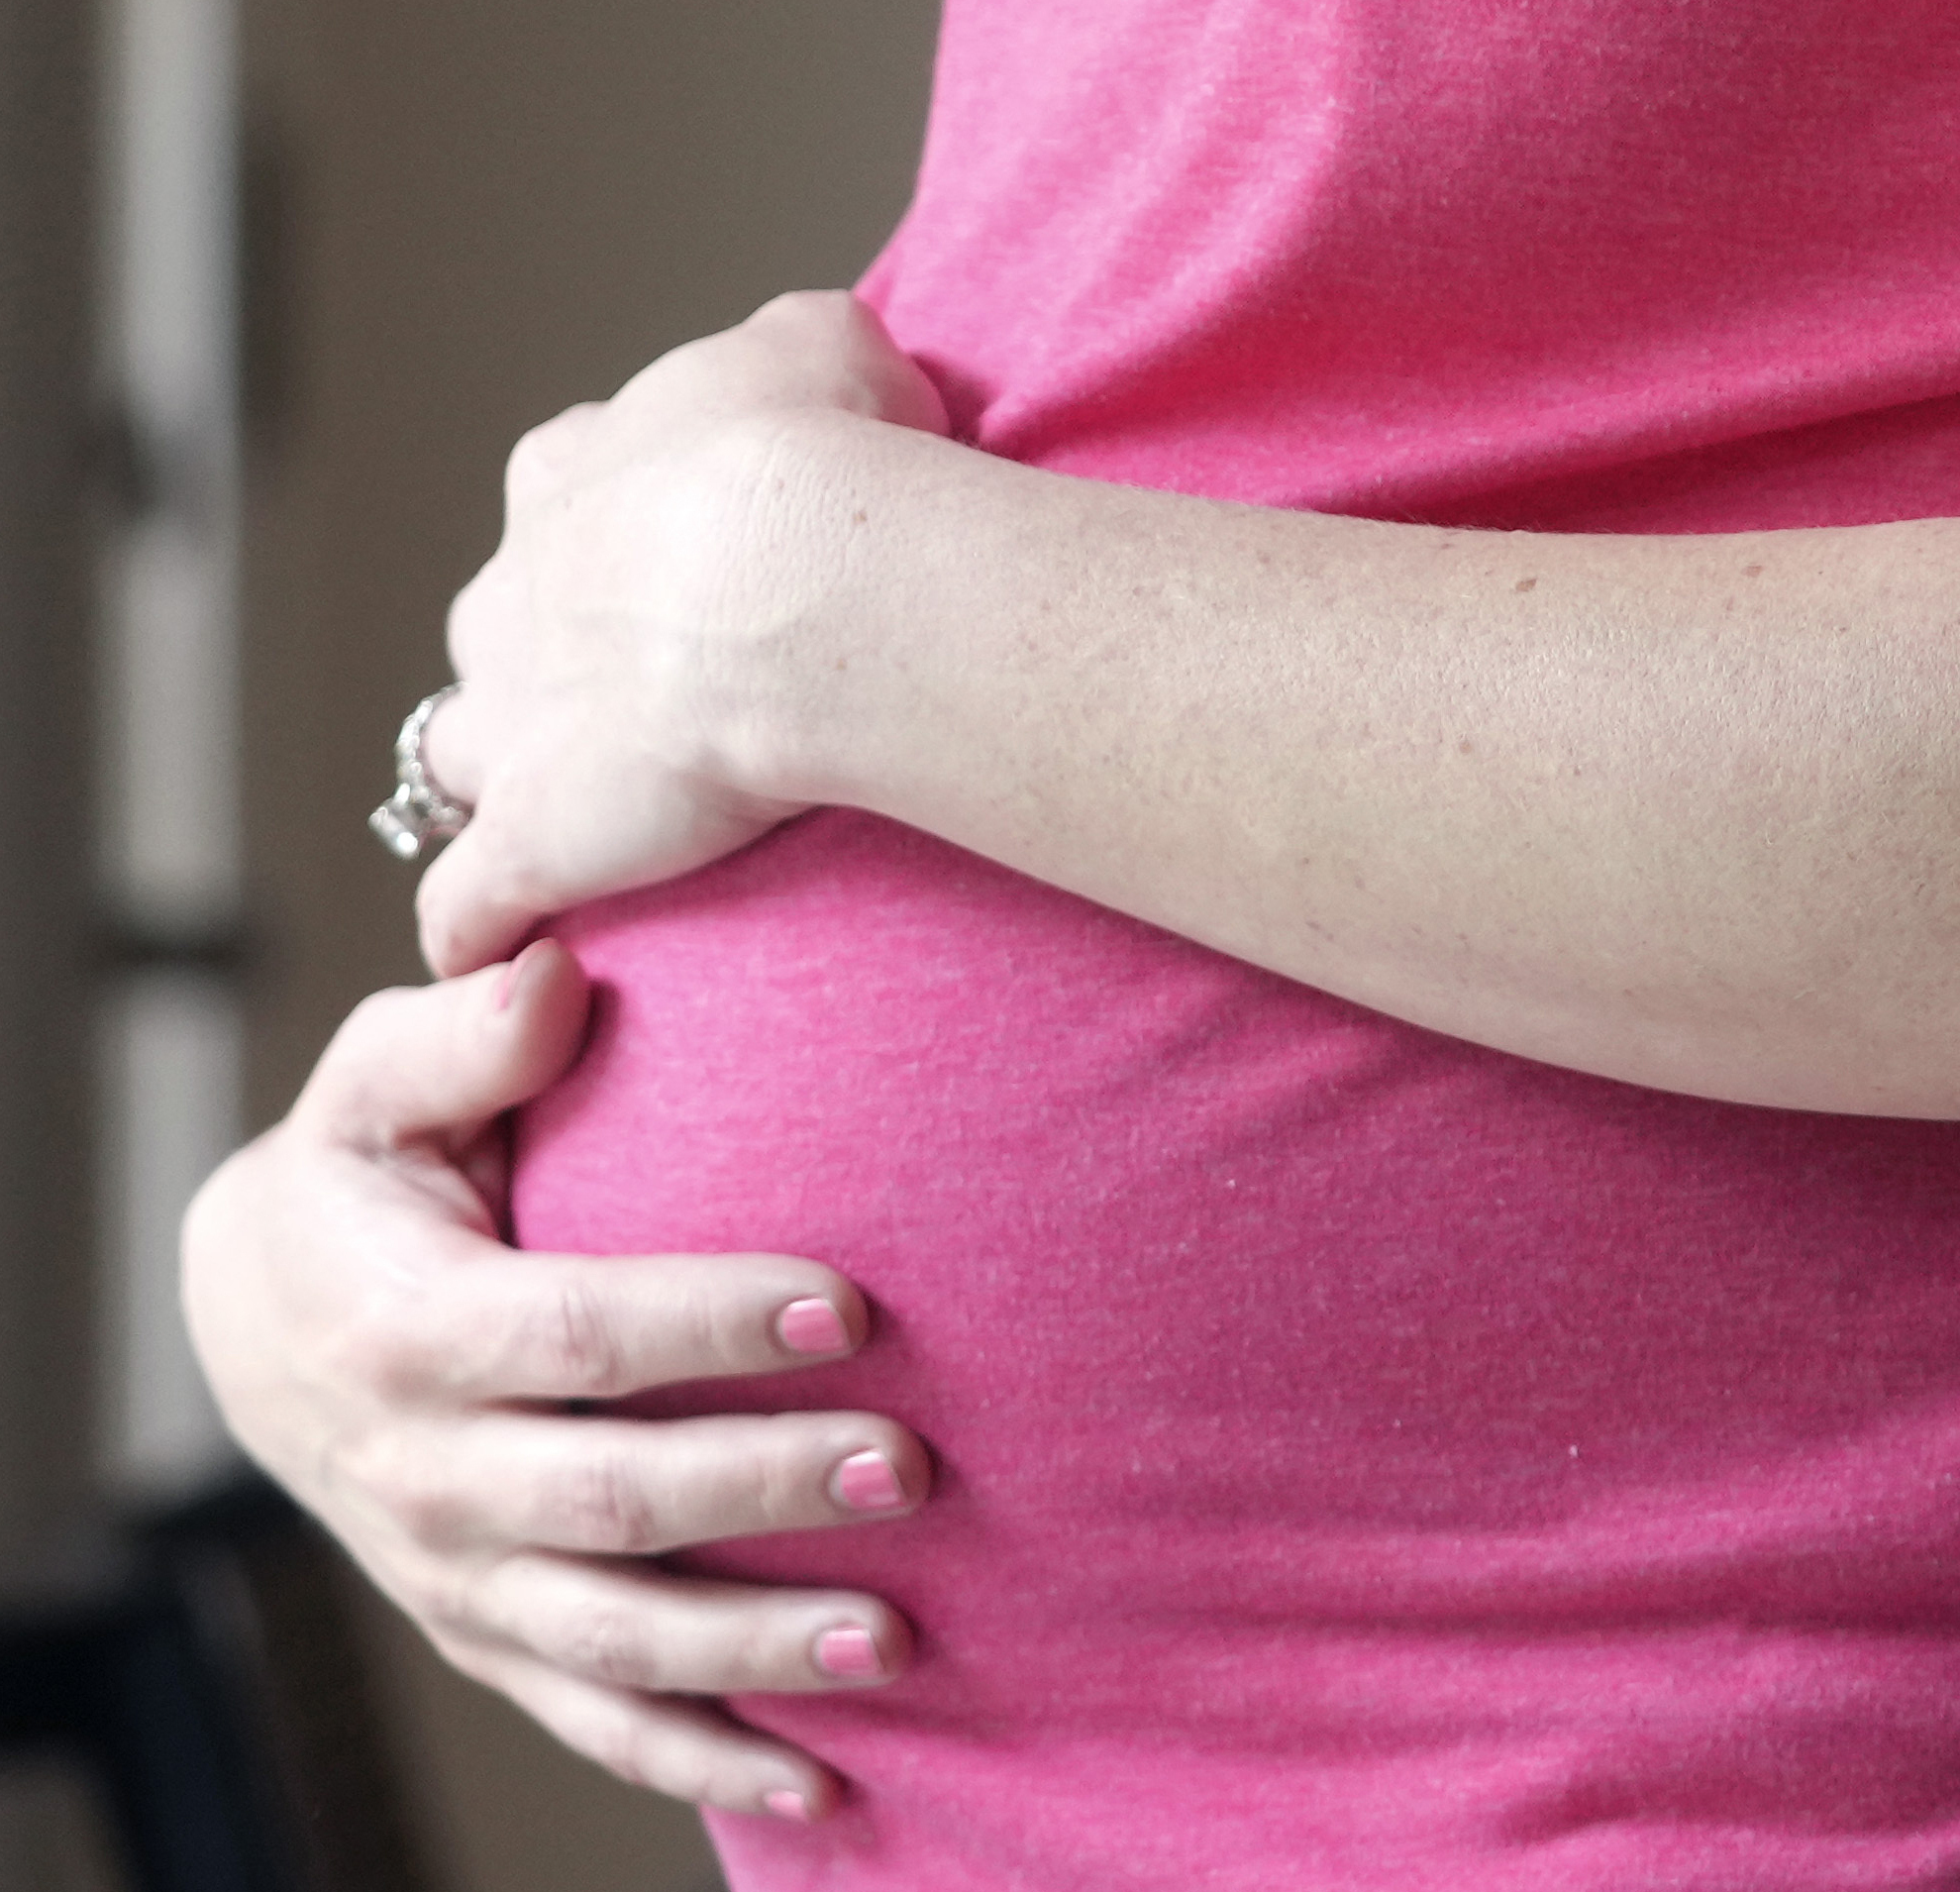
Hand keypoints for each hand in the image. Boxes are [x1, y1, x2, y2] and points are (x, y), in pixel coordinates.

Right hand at [182, 942, 932, 1818]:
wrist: (256, 1323)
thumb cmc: (358, 1181)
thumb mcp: (372, 1088)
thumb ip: (460, 1032)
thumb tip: (556, 972)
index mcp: (406, 1328)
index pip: (574, 1334)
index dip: (709, 1325)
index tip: (852, 1305)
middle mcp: (425, 1473)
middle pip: (609, 1500)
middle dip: (763, 1488)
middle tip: (910, 1465)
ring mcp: (455, 1575)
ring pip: (612, 1637)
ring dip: (757, 1649)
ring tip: (896, 1637)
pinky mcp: (487, 1636)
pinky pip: (593, 1720)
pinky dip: (701, 1761)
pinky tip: (821, 1780)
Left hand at [416, 290, 948, 975]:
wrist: (794, 576)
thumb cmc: (823, 456)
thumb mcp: (828, 346)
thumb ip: (806, 352)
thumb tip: (830, 366)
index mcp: (570, 477)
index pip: (560, 497)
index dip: (622, 536)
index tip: (694, 563)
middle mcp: (513, 596)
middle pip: (501, 632)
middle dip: (556, 665)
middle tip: (664, 698)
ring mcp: (509, 724)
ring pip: (465, 762)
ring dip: (512, 792)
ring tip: (591, 836)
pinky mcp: (527, 842)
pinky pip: (470, 909)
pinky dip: (487, 934)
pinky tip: (528, 961)